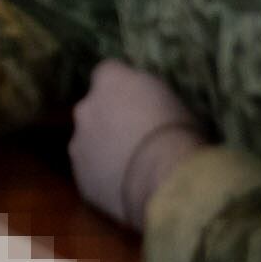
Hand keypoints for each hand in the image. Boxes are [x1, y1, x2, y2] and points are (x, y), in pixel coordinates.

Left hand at [68, 58, 205, 230]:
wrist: (169, 181)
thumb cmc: (181, 135)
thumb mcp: (172, 99)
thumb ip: (147, 94)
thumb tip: (144, 101)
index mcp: (111, 81)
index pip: (108, 72)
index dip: (123, 88)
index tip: (139, 101)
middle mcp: (86, 108)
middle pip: (94, 109)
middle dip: (110, 119)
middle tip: (137, 138)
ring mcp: (78, 145)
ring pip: (88, 142)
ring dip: (104, 150)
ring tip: (134, 169)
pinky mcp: (82, 179)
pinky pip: (92, 174)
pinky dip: (105, 178)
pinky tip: (129, 189)